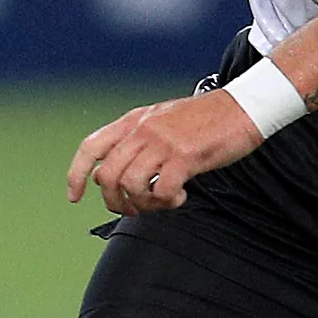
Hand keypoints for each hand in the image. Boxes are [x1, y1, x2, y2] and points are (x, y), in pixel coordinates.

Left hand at [67, 90, 260, 216]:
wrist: (243, 107)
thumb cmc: (205, 118)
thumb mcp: (160, 120)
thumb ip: (136, 141)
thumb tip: (115, 173)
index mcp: (133, 122)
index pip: (91, 148)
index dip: (76, 174)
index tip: (74, 196)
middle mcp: (142, 131)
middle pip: (108, 175)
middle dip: (115, 201)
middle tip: (132, 209)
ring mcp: (162, 143)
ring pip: (131, 185)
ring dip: (143, 204)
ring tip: (160, 202)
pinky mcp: (185, 157)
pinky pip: (161, 190)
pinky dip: (167, 201)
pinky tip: (179, 197)